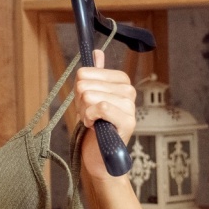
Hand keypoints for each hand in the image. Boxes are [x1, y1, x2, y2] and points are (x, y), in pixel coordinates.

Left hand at [70, 49, 138, 181]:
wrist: (100, 157)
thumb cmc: (94, 127)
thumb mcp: (90, 97)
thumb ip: (95, 75)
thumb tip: (96, 51)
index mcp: (121, 81)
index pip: (85, 71)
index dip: (78, 88)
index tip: (86, 102)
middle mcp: (129, 90)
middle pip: (84, 83)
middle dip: (80, 102)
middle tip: (89, 115)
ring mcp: (129, 105)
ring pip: (90, 95)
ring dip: (84, 112)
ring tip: (92, 121)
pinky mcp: (128, 121)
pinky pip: (101, 107)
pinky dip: (90, 118)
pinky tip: (94, 126)